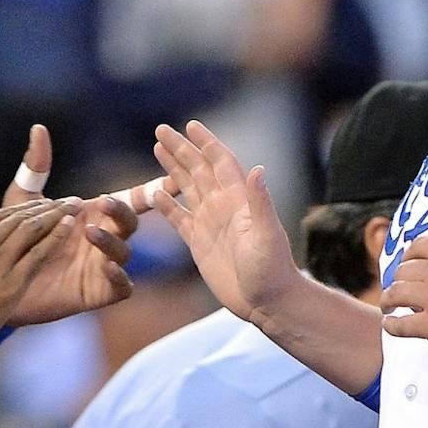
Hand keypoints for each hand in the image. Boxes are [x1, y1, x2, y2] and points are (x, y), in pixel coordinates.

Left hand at [0, 124, 136, 325]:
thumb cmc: (14, 241)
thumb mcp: (23, 202)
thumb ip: (35, 168)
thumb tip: (39, 128)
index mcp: (95, 214)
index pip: (132, 198)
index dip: (156, 186)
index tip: (175, 173)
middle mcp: (104, 238)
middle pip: (130, 220)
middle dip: (122, 209)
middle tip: (104, 202)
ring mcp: (103, 266)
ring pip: (124, 251)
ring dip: (111, 240)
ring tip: (88, 232)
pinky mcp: (98, 293)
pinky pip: (122, 286)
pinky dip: (120, 276)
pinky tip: (106, 267)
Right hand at [0, 199, 81, 359]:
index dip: (22, 209)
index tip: (39, 204)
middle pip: (19, 218)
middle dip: (45, 207)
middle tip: (66, 201)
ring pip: (32, 229)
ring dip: (56, 216)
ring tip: (73, 207)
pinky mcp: (11, 283)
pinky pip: (38, 254)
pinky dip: (56, 237)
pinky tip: (68, 227)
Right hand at [149, 120, 303, 321]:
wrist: (268, 302)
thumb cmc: (273, 269)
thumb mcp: (267, 234)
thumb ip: (260, 202)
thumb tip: (259, 169)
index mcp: (239, 200)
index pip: (220, 163)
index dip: (206, 143)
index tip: (191, 125)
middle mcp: (223, 207)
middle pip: (199, 169)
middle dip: (181, 149)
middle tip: (162, 130)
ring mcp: (210, 224)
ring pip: (188, 188)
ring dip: (173, 169)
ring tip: (158, 148)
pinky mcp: (199, 244)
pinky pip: (180, 218)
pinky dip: (167, 205)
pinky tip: (154, 194)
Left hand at [380, 208, 427, 354]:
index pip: (416, 247)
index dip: (409, 257)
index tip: (409, 266)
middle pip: (403, 271)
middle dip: (398, 279)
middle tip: (399, 288)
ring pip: (396, 294)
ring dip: (389, 300)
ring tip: (390, 306)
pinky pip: (401, 325)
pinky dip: (392, 325)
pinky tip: (392, 325)